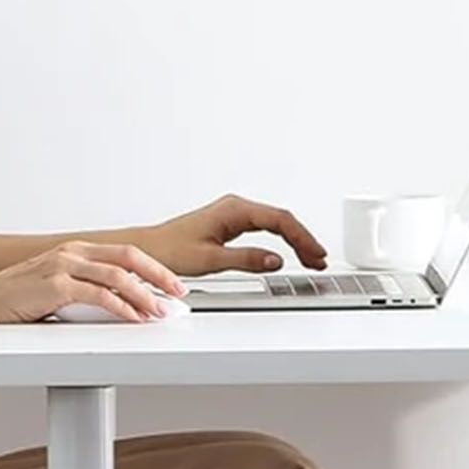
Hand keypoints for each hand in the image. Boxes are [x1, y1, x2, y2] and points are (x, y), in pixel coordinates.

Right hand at [0, 240, 188, 325]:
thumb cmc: (16, 298)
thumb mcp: (56, 286)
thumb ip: (84, 289)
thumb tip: (116, 304)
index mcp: (75, 250)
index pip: (125, 253)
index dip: (153, 267)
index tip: (172, 282)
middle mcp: (72, 253)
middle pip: (129, 258)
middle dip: (160, 275)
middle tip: (179, 293)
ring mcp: (64, 267)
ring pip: (118, 277)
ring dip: (145, 295)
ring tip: (161, 311)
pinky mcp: (56, 286)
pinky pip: (99, 296)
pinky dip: (122, 308)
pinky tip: (134, 318)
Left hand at [136, 194, 328, 277]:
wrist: (148, 249)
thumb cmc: (170, 251)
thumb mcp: (210, 259)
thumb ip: (245, 260)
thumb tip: (276, 260)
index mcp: (233, 210)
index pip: (279, 220)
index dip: (302, 238)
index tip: (315, 254)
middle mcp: (235, 207)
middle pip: (281, 219)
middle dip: (303, 239)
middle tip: (320, 260)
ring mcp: (233, 214)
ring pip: (274, 223)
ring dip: (295, 240)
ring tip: (312, 259)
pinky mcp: (229, 224)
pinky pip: (264, 228)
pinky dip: (280, 240)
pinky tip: (289, 253)